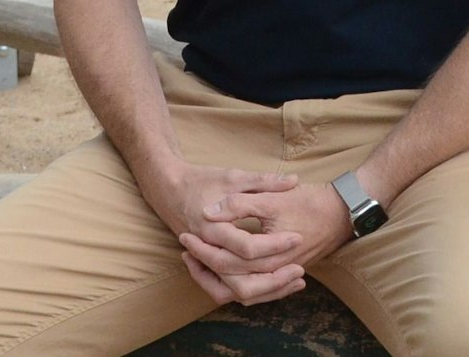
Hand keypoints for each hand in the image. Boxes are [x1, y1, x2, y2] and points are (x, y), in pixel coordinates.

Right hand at [143, 163, 307, 305]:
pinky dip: (249, 291)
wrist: (168, 189)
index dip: (275, 244)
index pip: (247, 247)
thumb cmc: (200, 180)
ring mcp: (204, 261)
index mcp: (213, 228)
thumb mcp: (232, 176)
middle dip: (273, 279)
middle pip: (240, 280)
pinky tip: (274, 285)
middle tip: (300, 269)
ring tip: (293, 282)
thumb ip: (263, 181)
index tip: (297, 238)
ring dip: (264, 292)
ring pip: (233, 292)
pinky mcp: (207, 266)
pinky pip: (226, 289)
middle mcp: (208, 249)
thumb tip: (293, 181)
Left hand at [177, 181, 354, 305]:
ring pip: (247, 293)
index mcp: (269, 254)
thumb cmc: (310, 202)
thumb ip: (239, 204)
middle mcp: (276, 270)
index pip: (227, 262)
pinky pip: (261, 290)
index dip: (202, 250)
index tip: (186, 236)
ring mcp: (284, 274)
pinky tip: (229, 273)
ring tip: (203, 265)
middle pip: (233, 284)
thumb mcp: (272, 198)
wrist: (344, 212)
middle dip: (206, 269)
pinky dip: (242, 285)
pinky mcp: (288, 272)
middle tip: (187, 251)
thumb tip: (209, 211)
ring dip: (223, 281)